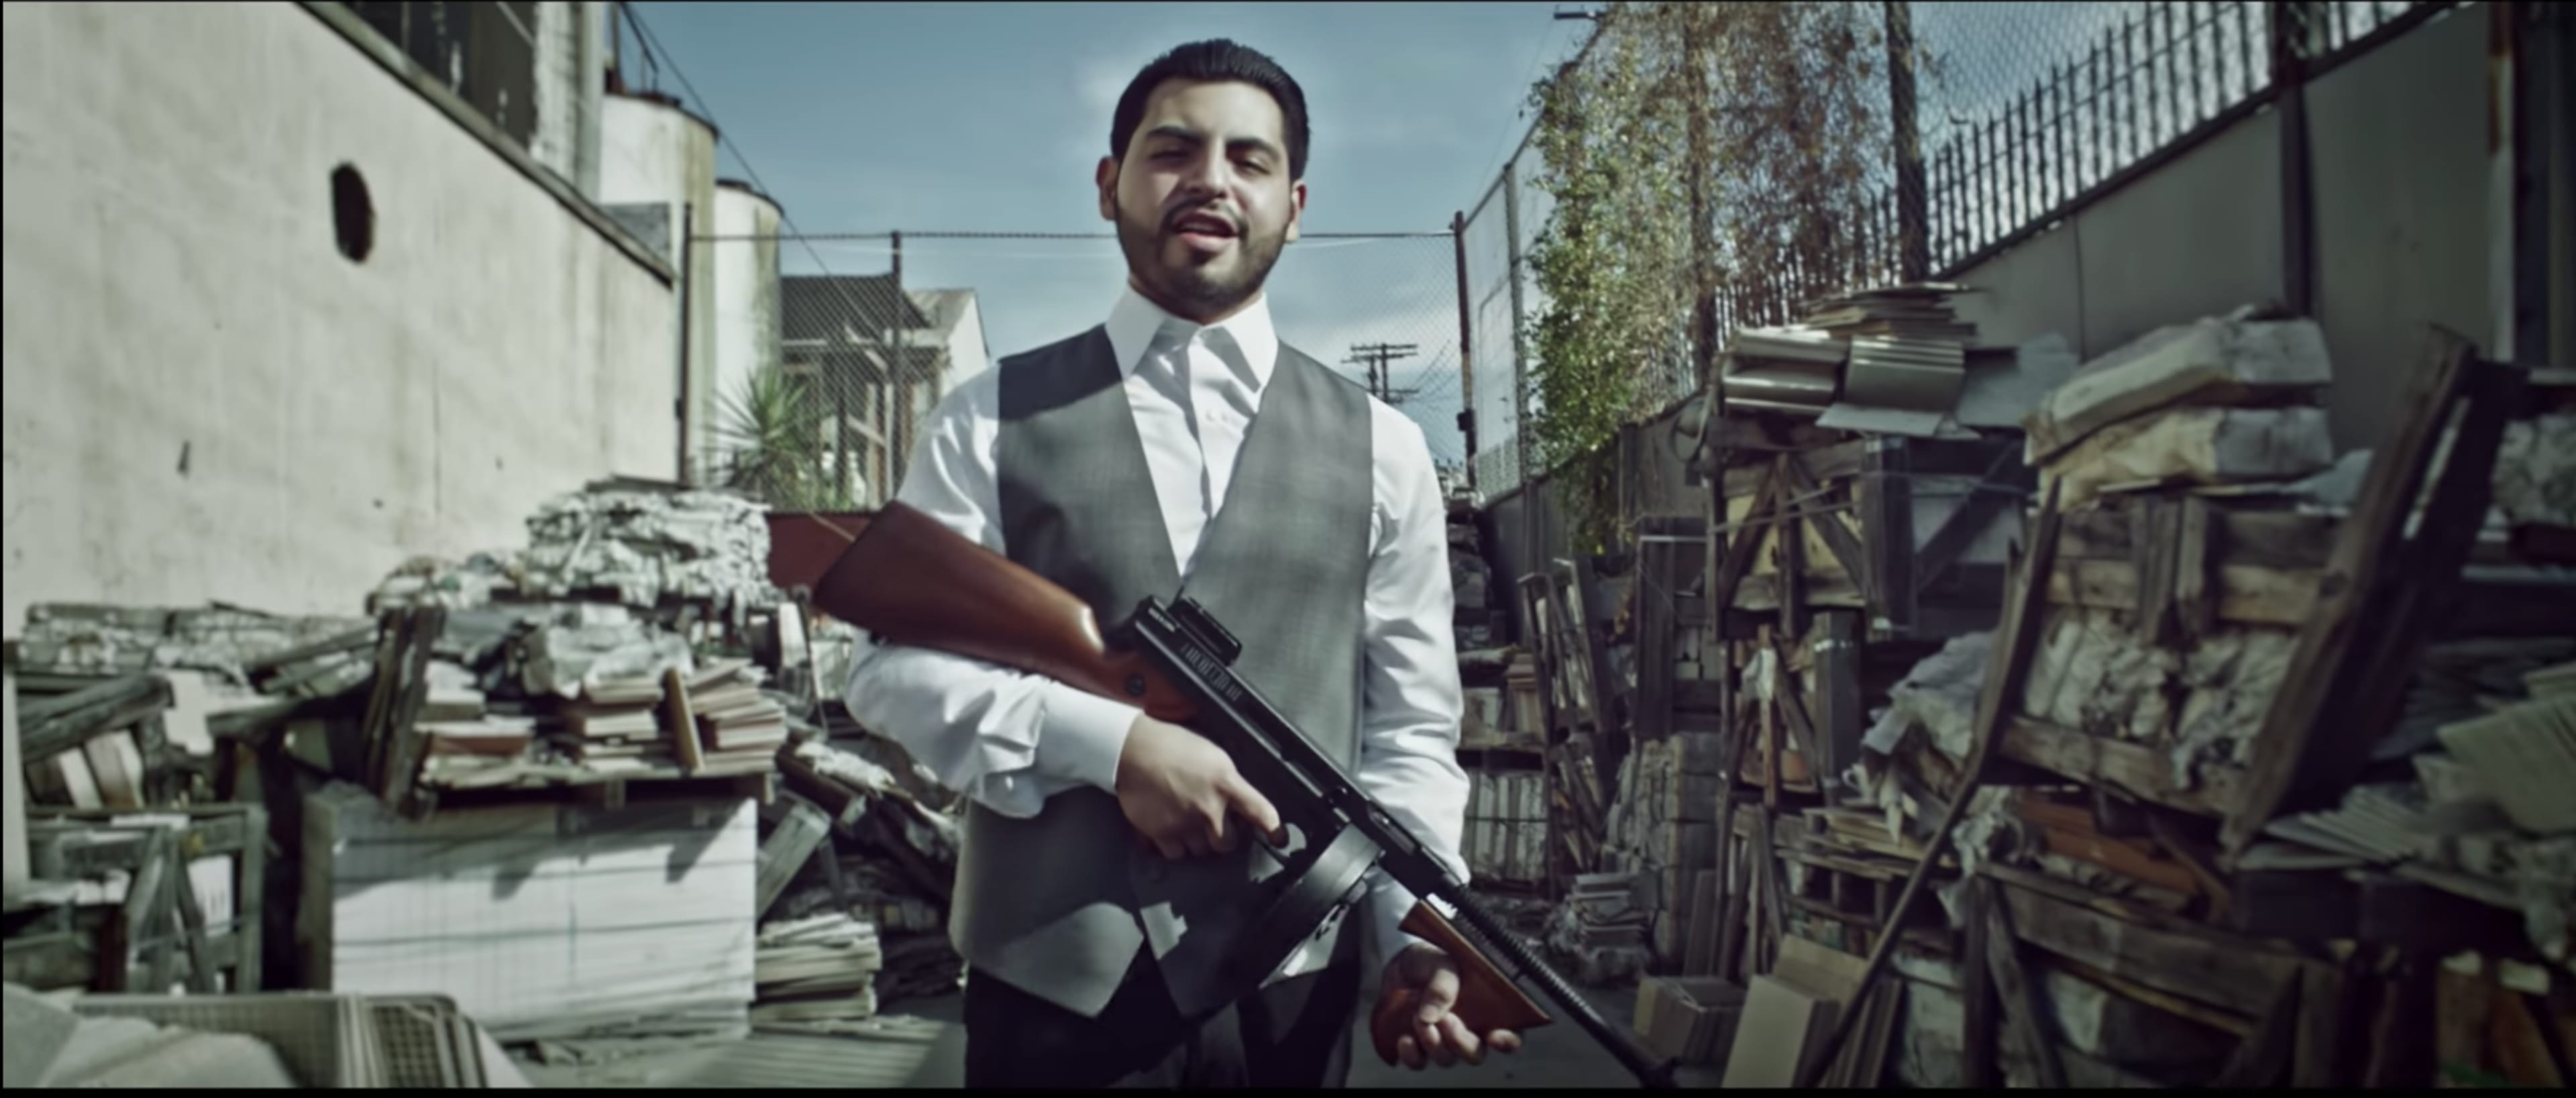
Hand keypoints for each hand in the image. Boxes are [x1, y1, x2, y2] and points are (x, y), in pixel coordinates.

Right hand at [1113, 714, 1282, 858]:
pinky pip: (1176, 854)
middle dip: (1223, 836)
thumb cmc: (1174, 746)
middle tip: (1213, 823)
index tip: (1279, 839)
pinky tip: (1170, 828)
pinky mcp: (1160, 833)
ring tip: (1187, 820)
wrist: (1133, 749)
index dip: (1273, 829)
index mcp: (1226, 783)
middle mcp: (1208, 808)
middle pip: (1227, 844)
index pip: (1260, 811)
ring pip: (1201, 851)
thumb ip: (1230, 782)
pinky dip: (1174, 845)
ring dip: (1198, 841)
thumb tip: (1240, 803)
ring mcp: (1184, 823)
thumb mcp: (1214, 756)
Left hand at [1372, 942, 1522, 1069]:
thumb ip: (1443, 986)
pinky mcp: (1417, 1047)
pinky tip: (1404, 1039)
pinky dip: (1411, 1055)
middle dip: (1461, 1042)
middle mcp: (1468, 1031)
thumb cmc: (1432, 960)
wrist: (1400, 962)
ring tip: (1419, 1019)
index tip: (1494, 1036)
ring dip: (1434, 1044)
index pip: (1509, 1035)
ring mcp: (1442, 1041)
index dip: (1507, 1041)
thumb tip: (1430, 1017)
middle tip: (1447, 1019)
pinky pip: (1417, 1063)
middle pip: (1475, 1054)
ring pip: (1446, 1059)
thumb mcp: (1442, 963)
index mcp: (1487, 1011)